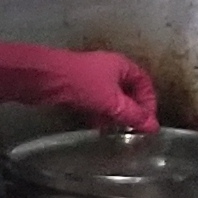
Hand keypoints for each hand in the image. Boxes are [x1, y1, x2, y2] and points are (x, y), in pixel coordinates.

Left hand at [0, 39, 162, 133]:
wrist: (44, 78)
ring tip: (115, 132)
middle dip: (131, 111)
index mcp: (122, 65)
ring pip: (110, 98)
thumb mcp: (112, 102)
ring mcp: (91, 78)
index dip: (149, 103)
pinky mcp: (76, 88)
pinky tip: (96, 127)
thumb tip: (153, 127)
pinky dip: (98, 114)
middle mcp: (109, 69)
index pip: (145, 84)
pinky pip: (94, 102)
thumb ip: (133, 115)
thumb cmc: (81, 83)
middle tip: (132, 130)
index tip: (148, 123)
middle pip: (128, 92)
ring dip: (113, 114)